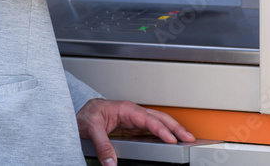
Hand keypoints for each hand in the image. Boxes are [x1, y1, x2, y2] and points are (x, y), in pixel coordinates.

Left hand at [76, 98, 194, 165]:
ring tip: (185, 138)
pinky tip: (169, 139)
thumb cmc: (86, 114)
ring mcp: (134, 118)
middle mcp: (132, 112)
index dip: (160, 129)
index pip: (147, 119)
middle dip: (175, 126)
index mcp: (125, 108)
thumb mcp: (90, 128)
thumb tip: (111, 162)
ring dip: (172, 128)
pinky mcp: (133, 126)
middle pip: (158, 117)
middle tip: (188, 137)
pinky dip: (163, 132)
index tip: (171, 138)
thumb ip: (102, 145)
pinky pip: (152, 128)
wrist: (80, 113)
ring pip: (158, 121)